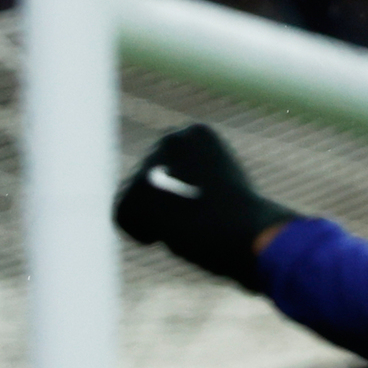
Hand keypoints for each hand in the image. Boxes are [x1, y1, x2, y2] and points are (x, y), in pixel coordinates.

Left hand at [110, 124, 298, 289]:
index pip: (171, 161)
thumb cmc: (244, 220)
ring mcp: (148, 164)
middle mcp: (170, 139)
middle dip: (163, 201)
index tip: (204, 203)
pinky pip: (122, 217)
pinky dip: (141, 233)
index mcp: (198, 132)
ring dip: (153, 217)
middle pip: (150, 178)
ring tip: (181, 228)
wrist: (240, 230)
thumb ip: (191, 181)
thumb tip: (164, 194)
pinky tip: (168, 235)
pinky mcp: (131, 192)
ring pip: (135, 197)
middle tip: (188, 220)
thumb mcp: (222, 188)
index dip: (182, 188)